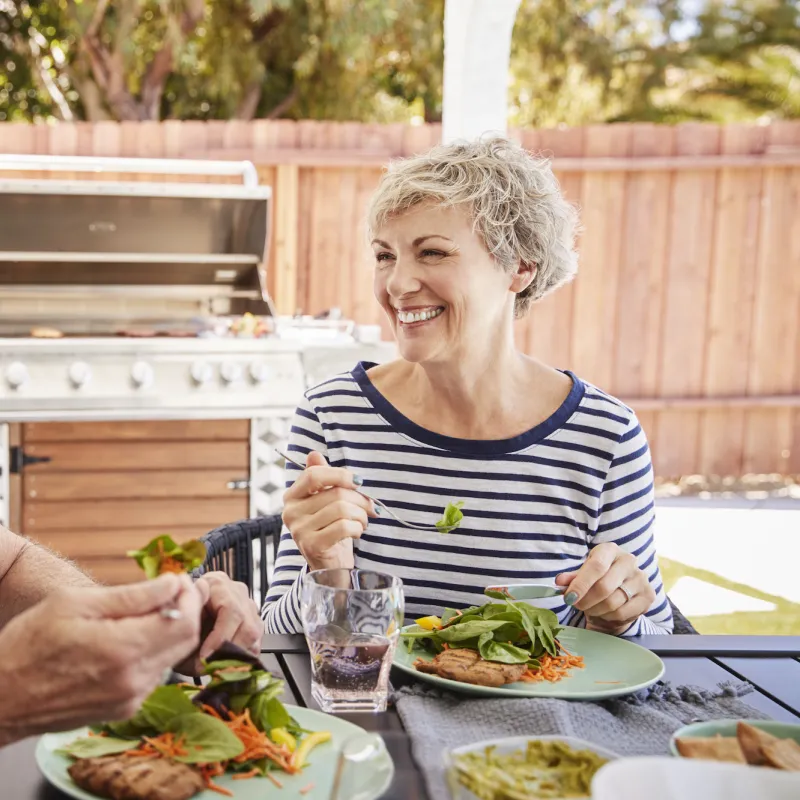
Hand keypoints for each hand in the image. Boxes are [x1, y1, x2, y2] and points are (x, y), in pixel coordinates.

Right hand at [0, 574, 202, 744]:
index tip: (179, 580)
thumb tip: (173, 583)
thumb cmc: (28, 644)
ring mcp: (130, 699)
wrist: (0, 698)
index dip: (189, 596)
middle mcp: (133, 680)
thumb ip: (132, 596)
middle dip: (185, 610)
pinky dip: (154, 652)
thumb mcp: (75, 604)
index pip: (184, 622)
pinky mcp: (124, 709)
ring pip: (173, 657)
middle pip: (186, 641)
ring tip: (147, 612)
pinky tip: (132, 637)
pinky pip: (155, 675)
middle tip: (170, 591)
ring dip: (170, 631)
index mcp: (123, 650)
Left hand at [174, 571, 263, 674]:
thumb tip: (203, 662)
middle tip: (212, 667)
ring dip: (237, 655)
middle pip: (247, 625)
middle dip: (230, 651)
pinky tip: (227, 662)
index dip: (220, 636)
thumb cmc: (180, 614)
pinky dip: (243, 655)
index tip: (205, 656)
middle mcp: (237, 591)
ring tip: (218, 667)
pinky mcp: (253, 620)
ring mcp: (248, 605)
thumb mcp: (179, 620)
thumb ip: (188, 636)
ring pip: (254, 634)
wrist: (182, 609)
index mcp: (217, 584)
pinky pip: (256, 641)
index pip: (230, 610)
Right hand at [282, 450, 376, 571]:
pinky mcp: (311, 545)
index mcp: (292, 496)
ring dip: (361, 515)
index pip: (314, 475)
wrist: (329, 565)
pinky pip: (343, 527)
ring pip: (342, 509)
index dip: (339, 475)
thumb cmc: (330, 528)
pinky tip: (357, 532)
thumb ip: (321, 478)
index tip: (358, 482)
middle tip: (370, 508)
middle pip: (335, 493)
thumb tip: (313, 454)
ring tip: (363, 521)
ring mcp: (299, 530)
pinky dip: (357, 528)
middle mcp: (290, 512)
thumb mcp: (326, 501)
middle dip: (360, 499)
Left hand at [555, 543, 654, 634]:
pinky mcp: (648, 595)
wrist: (622, 587)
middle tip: (576, 605)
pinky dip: (609, 616)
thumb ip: (572, 578)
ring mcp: (640, 578)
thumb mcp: (583, 573)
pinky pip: (623, 613)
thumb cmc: (598, 577)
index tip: (569, 597)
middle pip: (604, 587)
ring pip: (613, 602)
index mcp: (610, 550)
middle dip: (586, 601)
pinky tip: (604, 612)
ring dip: (596, 610)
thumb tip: (560, 582)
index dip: (580, 584)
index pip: (596, 566)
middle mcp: (628, 561)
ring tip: (589, 608)